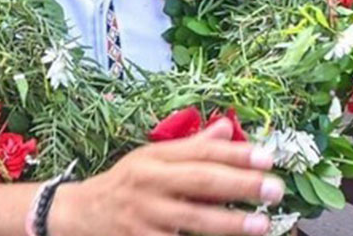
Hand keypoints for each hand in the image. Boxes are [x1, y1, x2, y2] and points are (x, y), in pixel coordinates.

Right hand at [49, 119, 281, 235]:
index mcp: (156, 157)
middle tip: (274, 188)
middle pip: (200, 180)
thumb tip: (227, 128)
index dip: (236, 153)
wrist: (78, 215)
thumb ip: (192, 147)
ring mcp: (145, 215)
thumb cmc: (125, 185)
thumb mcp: (152, 158)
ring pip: (192, 217)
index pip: (201, 151)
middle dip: (240, 184)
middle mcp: (150, 182)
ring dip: (229, 221)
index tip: (267, 157)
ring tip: (261, 223)